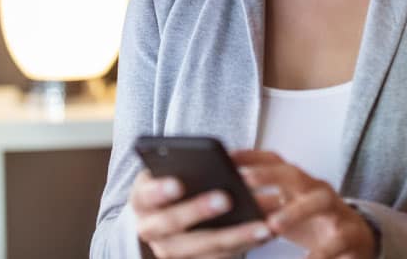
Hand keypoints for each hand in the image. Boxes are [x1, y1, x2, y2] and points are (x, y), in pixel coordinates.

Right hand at [128, 169, 273, 258]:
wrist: (161, 212)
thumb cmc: (170, 180)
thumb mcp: (166, 168)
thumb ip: (182, 163)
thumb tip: (219, 157)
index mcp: (141, 201)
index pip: (146, 196)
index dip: (160, 191)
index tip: (178, 183)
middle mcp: (150, 230)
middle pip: (172, 225)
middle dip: (198, 212)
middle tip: (226, 198)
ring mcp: (171, 250)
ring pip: (202, 248)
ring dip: (235, 237)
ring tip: (262, 224)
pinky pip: (220, 258)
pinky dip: (244, 245)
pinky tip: (265, 232)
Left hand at [231, 150, 377, 258]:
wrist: (357, 241)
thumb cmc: (313, 224)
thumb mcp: (288, 211)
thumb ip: (264, 205)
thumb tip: (224, 201)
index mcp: (300, 184)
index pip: (275, 162)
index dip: (252, 157)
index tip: (227, 156)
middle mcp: (317, 191)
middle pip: (295, 174)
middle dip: (269, 175)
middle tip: (245, 180)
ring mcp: (336, 210)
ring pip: (319, 202)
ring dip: (295, 210)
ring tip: (273, 224)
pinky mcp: (351, 235)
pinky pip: (337, 241)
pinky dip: (321, 252)